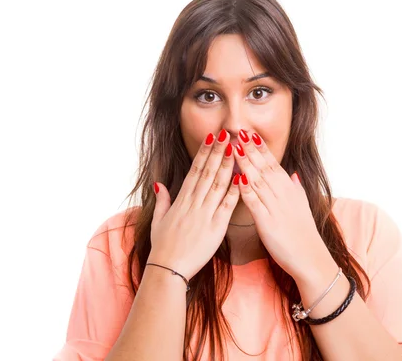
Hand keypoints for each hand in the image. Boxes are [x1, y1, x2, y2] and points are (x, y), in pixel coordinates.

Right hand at [148, 130, 239, 279]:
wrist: (168, 268)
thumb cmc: (163, 246)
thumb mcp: (158, 220)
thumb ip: (162, 200)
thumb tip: (159, 184)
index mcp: (182, 200)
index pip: (195, 170)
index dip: (204, 153)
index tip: (212, 138)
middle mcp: (194, 203)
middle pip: (208, 172)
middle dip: (218, 151)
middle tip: (227, 133)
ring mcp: (205, 214)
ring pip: (218, 184)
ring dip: (228, 165)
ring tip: (236, 148)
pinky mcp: (216, 227)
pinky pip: (227, 206)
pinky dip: (235, 191)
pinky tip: (243, 177)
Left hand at [232, 129, 334, 282]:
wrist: (310, 256)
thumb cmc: (303, 232)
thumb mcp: (301, 204)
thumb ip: (296, 187)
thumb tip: (292, 174)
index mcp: (287, 188)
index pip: (271, 163)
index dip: (259, 147)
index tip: (249, 132)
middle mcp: (282, 193)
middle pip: (263, 166)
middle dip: (250, 148)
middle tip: (238, 131)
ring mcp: (275, 206)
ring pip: (258, 180)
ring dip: (246, 163)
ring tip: (234, 147)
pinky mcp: (267, 222)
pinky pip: (255, 202)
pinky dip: (246, 189)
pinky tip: (237, 178)